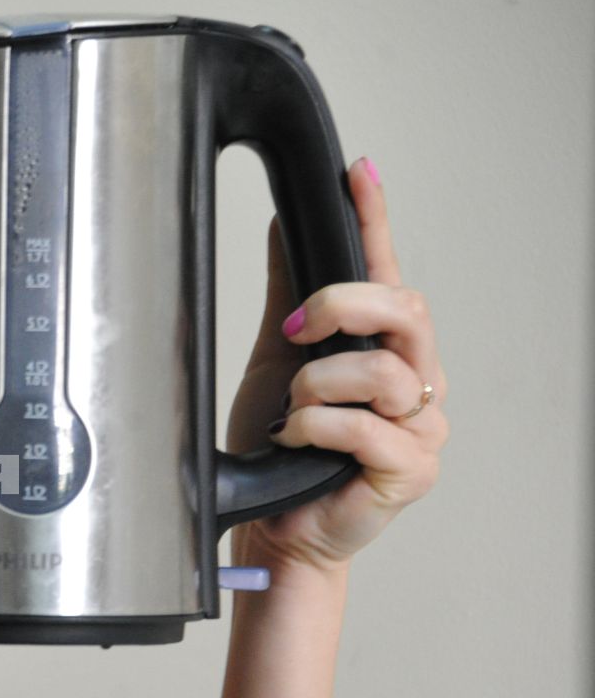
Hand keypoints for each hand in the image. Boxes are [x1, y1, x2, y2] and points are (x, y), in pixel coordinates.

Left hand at [223, 158, 448, 574]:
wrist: (275, 525)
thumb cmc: (282, 450)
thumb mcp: (277, 361)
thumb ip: (290, 299)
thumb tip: (282, 227)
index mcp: (387, 346)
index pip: (388, 271)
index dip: (375, 220)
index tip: (358, 172)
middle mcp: (417, 379)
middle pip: (405, 310)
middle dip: (342, 306)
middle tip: (294, 327)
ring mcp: (422, 425)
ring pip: (382, 371)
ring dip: (316, 386)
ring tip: (291, 412)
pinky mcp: (413, 468)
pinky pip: (366, 427)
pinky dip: (316, 427)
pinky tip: (294, 439)